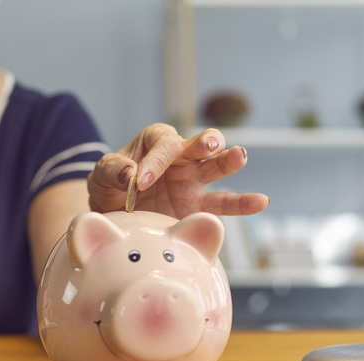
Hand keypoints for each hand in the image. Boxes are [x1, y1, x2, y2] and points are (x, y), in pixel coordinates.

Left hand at [87, 123, 269, 217]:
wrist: (116, 215)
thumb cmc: (110, 186)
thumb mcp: (101, 175)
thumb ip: (111, 169)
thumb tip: (130, 174)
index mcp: (156, 142)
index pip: (163, 145)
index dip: (154, 162)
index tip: (139, 182)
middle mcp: (181, 157)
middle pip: (200, 143)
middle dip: (204, 142)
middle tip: (207, 145)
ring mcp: (193, 180)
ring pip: (217, 166)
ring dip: (228, 160)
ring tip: (239, 156)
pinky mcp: (199, 205)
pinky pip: (224, 204)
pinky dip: (243, 204)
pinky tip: (261, 201)